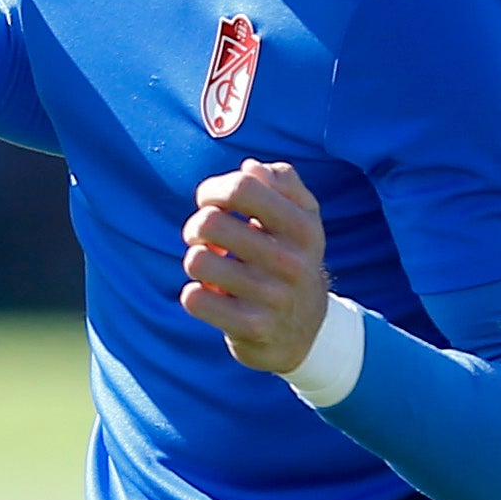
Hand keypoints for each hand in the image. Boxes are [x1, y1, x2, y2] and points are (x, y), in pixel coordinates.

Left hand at [181, 161, 330, 373]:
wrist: (306, 332)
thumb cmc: (291, 261)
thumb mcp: (301, 219)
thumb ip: (282, 182)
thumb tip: (250, 167)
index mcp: (302, 226)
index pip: (242, 187)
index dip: (212, 190)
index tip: (209, 202)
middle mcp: (291, 260)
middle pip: (209, 223)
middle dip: (195, 228)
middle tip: (203, 239)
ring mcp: (272, 296)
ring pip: (196, 261)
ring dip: (196, 262)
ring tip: (212, 268)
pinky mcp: (251, 326)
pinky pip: (194, 299)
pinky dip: (195, 295)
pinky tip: (213, 297)